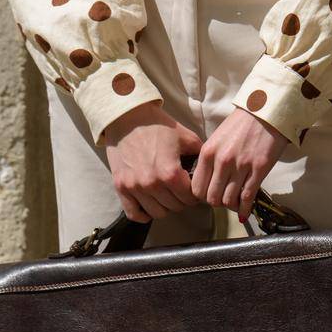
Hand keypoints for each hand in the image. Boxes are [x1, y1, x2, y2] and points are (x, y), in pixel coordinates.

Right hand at [104, 102, 203, 221]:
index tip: (192, 189)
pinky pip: (134, 213)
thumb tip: (210, 172)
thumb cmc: (157, 125)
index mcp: (170, 172)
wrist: (127, 117)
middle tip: (180, 191)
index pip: (189, 198)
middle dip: (181, 200)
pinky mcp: (120, 187)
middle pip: (175, 207)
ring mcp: (134, 187)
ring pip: (157, 213)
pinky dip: (143, 213)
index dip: (194, 195)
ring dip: (164, 207)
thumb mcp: (186, 137)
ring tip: (166, 195)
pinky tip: (149, 205)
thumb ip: (200, 156)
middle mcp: (152, 183)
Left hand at [189, 107, 290, 223]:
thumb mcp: (217, 138)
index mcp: (208, 152)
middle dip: (217, 203)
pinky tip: (245, 213)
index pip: (197, 188)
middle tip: (223, 200)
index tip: (209, 195)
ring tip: (235, 202)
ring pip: (229, 200)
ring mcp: (241, 166)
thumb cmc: (241, 124)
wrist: (266, 112)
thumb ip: (210, 159)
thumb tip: (208, 181)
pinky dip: (245, 209)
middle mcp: (222, 161)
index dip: (202, 196)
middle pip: (212, 198)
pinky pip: (248, 197)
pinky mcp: (258, 169)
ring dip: (232, 206)